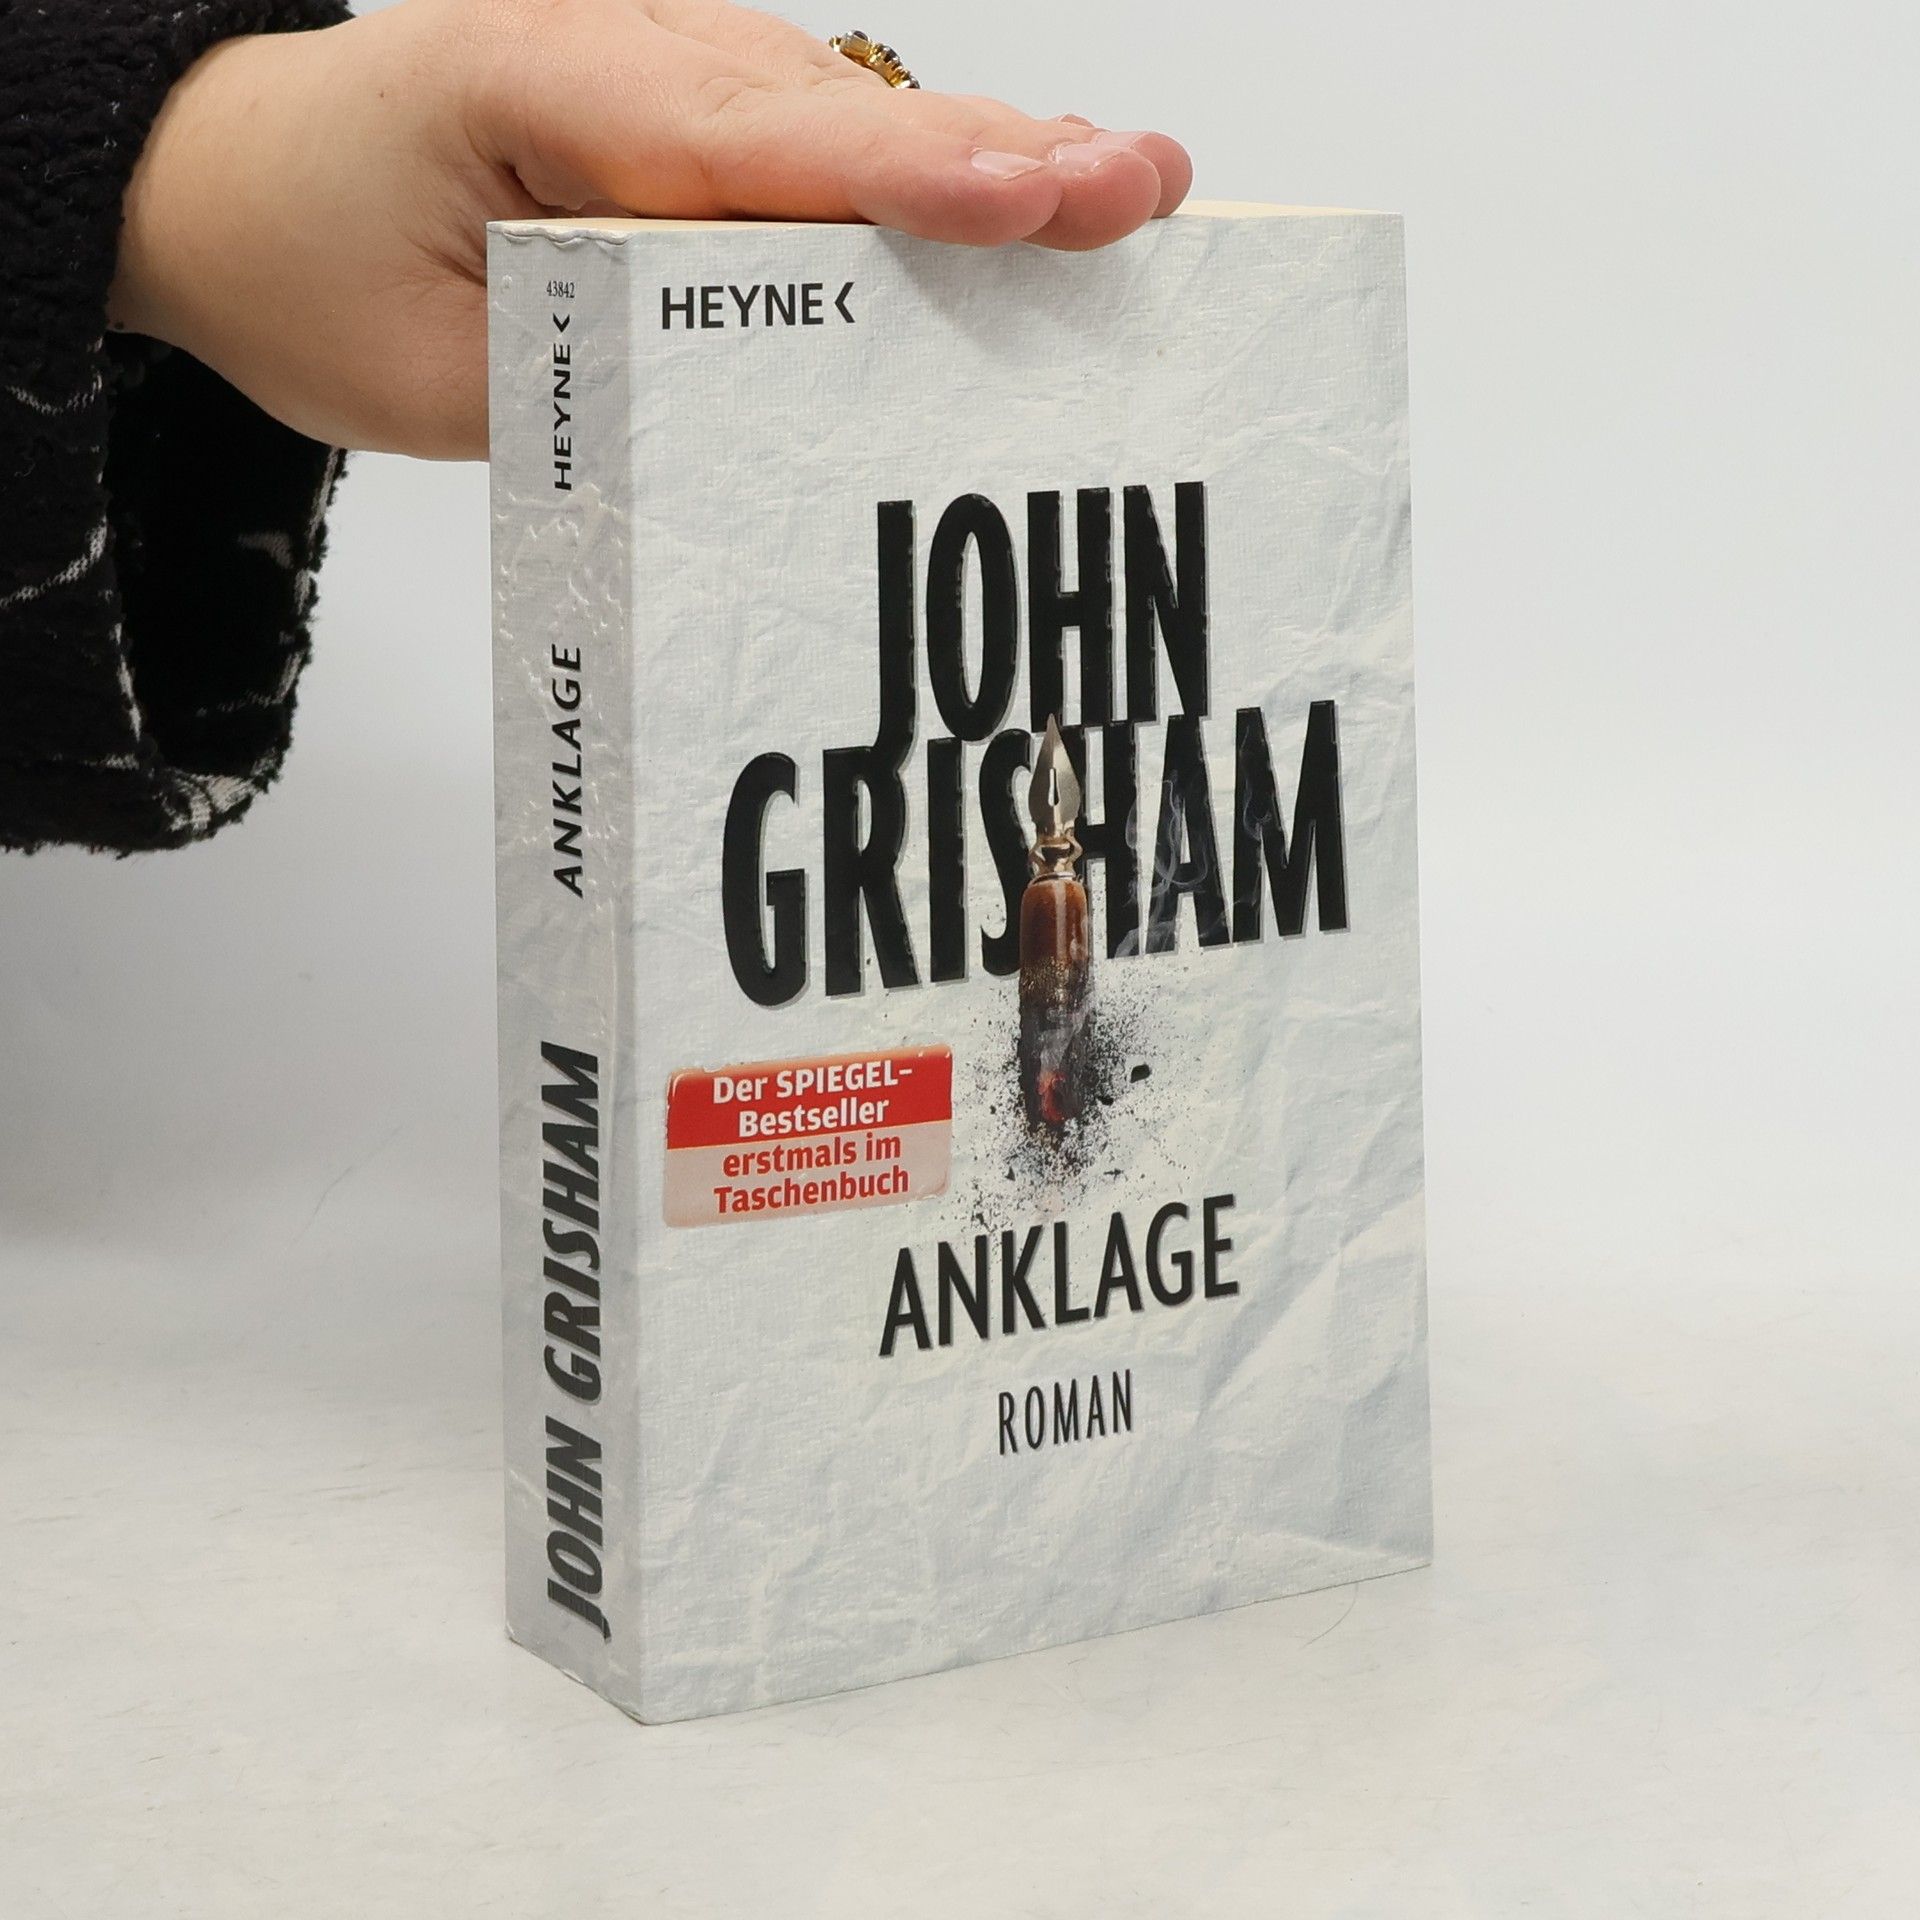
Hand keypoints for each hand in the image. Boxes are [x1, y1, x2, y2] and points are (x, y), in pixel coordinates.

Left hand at [109, 0, 1192, 458]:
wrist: (239, 188)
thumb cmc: (318, 264)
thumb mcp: (436, 372)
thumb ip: (598, 377)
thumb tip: (762, 408)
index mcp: (540, 92)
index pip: (744, 139)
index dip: (898, 176)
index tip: (1021, 199)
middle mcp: (627, 57)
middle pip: (838, 111)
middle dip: (998, 157)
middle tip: (1138, 193)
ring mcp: (670, 77)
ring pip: (853, 116)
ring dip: (994, 160)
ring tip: (1126, 195)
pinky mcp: (694, 120)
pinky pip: (828, 143)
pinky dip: (934, 178)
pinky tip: (1033, 197)